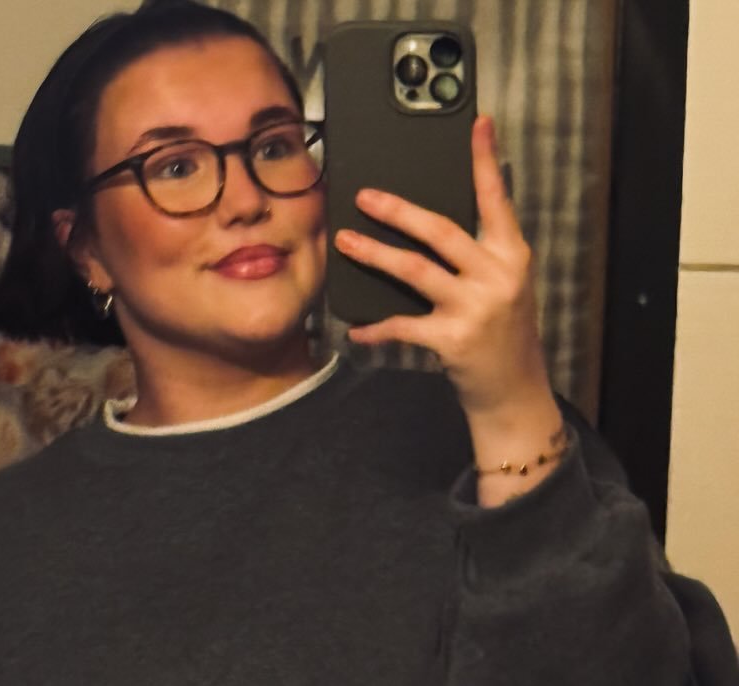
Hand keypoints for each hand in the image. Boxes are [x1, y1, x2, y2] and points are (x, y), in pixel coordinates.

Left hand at [332, 115, 553, 421]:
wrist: (513, 388)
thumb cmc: (501, 333)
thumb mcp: (504, 285)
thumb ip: (478, 254)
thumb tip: (432, 221)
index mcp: (512, 255)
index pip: (497, 199)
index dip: (486, 160)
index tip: (478, 124)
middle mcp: (497, 276)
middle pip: (441, 230)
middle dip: (398, 211)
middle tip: (365, 196)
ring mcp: (475, 308)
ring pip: (414, 271)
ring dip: (375, 255)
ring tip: (346, 243)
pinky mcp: (452, 339)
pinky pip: (402, 326)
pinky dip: (376, 327)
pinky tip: (356, 328)